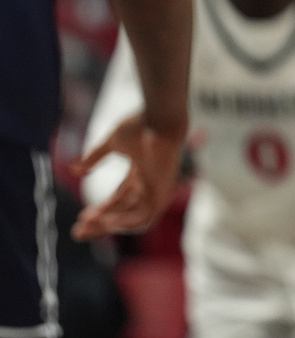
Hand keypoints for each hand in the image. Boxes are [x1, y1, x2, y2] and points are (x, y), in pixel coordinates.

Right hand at [69, 112, 185, 240]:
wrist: (158, 120)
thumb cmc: (140, 126)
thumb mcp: (112, 143)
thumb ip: (94, 157)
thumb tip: (74, 170)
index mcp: (141, 173)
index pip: (121, 199)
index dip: (102, 210)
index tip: (81, 218)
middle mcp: (150, 184)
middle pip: (126, 212)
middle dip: (102, 223)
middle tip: (78, 232)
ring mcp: (157, 190)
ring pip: (134, 218)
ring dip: (110, 224)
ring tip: (88, 224)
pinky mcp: (161, 193)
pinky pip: (145, 217)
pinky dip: (125, 222)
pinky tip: (105, 221)